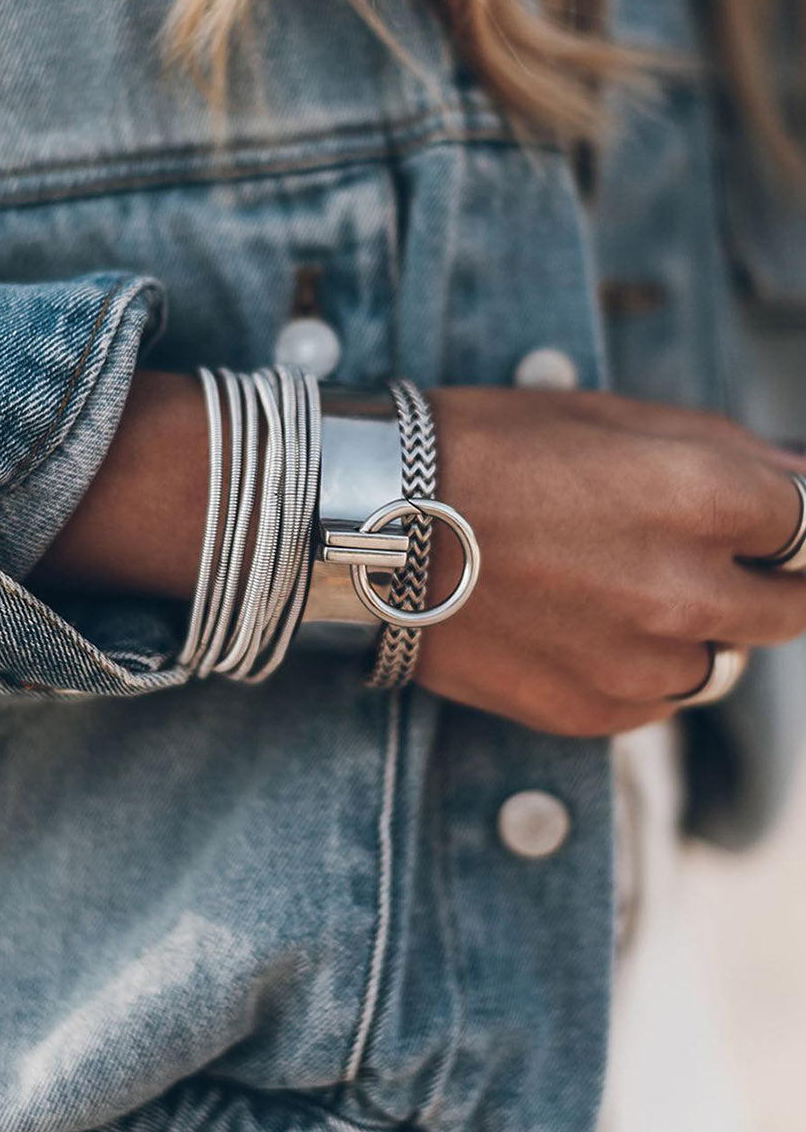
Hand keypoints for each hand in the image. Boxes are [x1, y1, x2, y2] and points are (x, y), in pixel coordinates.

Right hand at [416, 388, 805, 735]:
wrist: (368, 527)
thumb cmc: (485, 451)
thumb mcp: (610, 417)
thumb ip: (728, 449)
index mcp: (707, 498)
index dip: (786, 521)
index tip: (766, 525)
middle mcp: (689, 592)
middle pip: (791, 609)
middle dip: (765, 581)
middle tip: (709, 559)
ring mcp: (642, 663)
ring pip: (721, 664)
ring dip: (696, 632)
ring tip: (619, 592)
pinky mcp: (593, 713)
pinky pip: (656, 704)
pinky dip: (638, 672)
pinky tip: (579, 629)